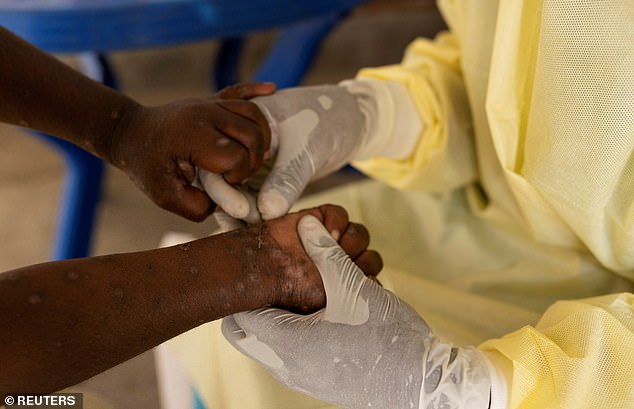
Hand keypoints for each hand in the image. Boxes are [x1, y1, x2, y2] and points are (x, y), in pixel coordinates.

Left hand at [106, 82, 274, 220]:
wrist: (129, 132)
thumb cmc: (147, 166)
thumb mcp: (165, 196)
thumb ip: (198, 207)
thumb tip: (227, 202)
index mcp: (194, 137)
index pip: (237, 156)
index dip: (238, 175)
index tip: (224, 183)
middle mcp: (205, 115)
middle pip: (253, 134)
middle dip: (254, 160)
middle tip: (239, 173)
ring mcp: (209, 104)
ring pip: (253, 113)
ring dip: (262, 136)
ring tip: (257, 155)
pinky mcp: (211, 100)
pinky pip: (239, 91)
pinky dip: (257, 90)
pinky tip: (272, 89)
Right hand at [202, 84, 367, 221]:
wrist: (347, 121)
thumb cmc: (326, 122)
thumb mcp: (306, 149)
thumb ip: (287, 179)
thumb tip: (266, 212)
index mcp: (237, 124)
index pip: (217, 158)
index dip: (224, 187)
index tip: (242, 210)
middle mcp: (236, 142)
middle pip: (220, 178)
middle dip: (231, 205)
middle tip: (249, 225)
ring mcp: (248, 161)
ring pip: (236, 192)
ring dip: (242, 213)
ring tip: (254, 234)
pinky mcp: (262, 177)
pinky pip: (252, 198)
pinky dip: (256, 213)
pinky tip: (262, 231)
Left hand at [222, 215, 491, 408]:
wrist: (422, 385)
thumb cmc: (387, 338)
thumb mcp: (354, 287)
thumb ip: (325, 253)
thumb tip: (306, 224)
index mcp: (286, 342)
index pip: (238, 313)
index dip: (247, 284)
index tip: (259, 265)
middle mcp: (285, 365)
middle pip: (247, 331)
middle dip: (258, 301)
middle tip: (277, 278)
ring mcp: (300, 378)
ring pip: (269, 343)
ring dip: (279, 315)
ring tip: (303, 291)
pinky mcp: (317, 382)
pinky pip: (289, 355)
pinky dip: (295, 331)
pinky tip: (322, 312)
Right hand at [244, 204, 381, 312]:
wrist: (264, 266)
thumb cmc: (293, 289)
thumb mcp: (329, 295)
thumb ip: (356, 287)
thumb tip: (375, 280)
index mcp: (343, 288)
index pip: (372, 280)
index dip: (369, 278)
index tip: (360, 280)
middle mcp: (339, 265)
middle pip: (370, 257)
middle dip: (361, 260)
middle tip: (343, 264)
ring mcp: (329, 242)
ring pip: (359, 235)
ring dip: (351, 240)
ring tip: (334, 246)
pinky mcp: (319, 219)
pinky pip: (340, 214)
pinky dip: (337, 221)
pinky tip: (327, 230)